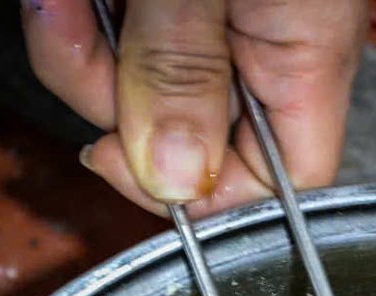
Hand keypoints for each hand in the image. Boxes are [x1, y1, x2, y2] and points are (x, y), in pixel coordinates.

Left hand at [23, 0, 369, 214]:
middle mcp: (261, 45)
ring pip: (129, 87)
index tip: (135, 166)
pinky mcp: (160, 4)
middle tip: (81, 40)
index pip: (277, 182)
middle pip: (187, 137)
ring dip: (76, 49)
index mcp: (305, 52)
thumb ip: (184, 71)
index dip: (206, 196)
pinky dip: (69, 17)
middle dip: (112, 99)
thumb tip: (176, 178)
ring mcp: (209, 23)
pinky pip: (105, 41)